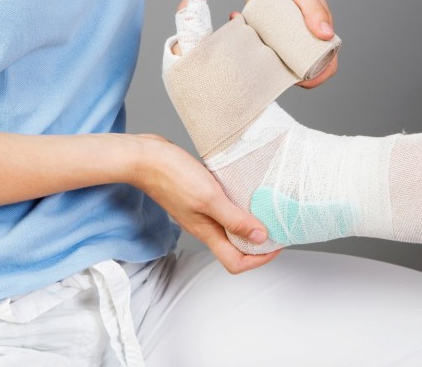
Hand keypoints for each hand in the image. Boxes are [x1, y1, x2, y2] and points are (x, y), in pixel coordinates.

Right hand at [130, 134, 280, 273]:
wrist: (145, 158)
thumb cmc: (173, 176)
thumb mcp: (209, 198)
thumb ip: (234, 219)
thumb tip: (259, 238)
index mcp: (206, 232)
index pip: (236, 263)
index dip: (259, 258)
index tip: (276, 243)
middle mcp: (204, 227)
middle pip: (235, 248)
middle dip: (258, 242)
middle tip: (276, 225)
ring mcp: (199, 213)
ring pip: (229, 228)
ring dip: (248, 222)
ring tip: (265, 208)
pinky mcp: (197, 197)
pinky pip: (222, 209)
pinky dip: (236, 206)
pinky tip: (244, 191)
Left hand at [236, 0, 338, 88]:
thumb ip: (314, 10)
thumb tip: (326, 35)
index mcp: (320, 27)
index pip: (327, 60)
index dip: (319, 75)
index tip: (302, 80)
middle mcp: (302, 35)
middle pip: (299, 66)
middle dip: (284, 72)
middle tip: (267, 63)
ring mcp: (281, 36)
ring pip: (276, 60)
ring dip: (261, 57)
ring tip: (249, 37)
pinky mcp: (263, 33)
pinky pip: (256, 45)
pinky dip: (243, 37)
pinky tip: (234, 15)